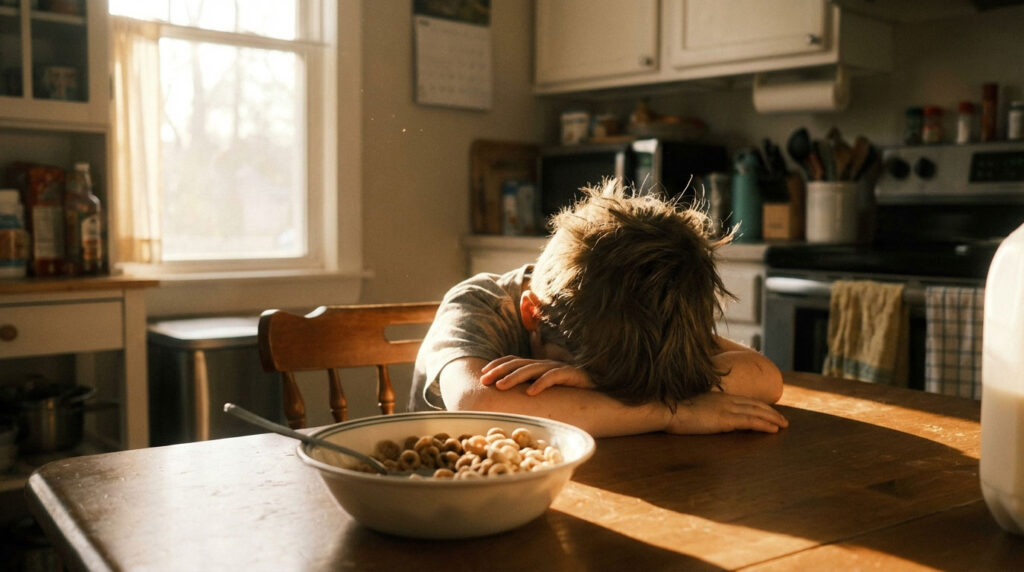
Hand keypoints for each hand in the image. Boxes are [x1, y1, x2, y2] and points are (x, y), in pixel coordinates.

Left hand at [480, 355, 595, 395]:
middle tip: (484, 381)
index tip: (482, 375)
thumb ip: (532, 386)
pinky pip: (554, 377)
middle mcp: (546, 363)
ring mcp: (558, 367)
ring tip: (501, 386)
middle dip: (499, 371)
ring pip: (532, 369)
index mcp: (538, 365)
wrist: (600, 388)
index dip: (497, 364)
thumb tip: (513, 396)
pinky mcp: (571, 374)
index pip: (513, 360)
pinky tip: (531, 392)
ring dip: (515, 377)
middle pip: (518, 363)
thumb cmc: (571, 389)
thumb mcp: (548, 387)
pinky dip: (542, 383)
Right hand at [666, 391, 788, 434]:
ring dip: (773, 418)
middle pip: (755, 404)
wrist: (667, 409)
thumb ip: (703, 409)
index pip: (745, 401)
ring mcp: (726, 409)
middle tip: (783, 420)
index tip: (769, 411)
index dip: (759, 406)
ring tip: (784, 425)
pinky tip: (774, 429)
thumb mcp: (692, 407)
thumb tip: (707, 416)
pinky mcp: (725, 419)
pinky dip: (764, 424)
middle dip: (771, 412)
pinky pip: (751, 421)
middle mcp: (725, 400)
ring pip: (757, 412)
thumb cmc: (674, 410)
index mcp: (718, 397)